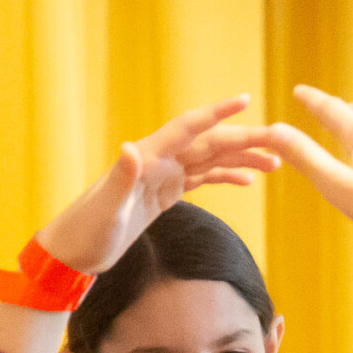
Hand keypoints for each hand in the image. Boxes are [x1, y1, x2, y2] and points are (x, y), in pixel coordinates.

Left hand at [35, 96, 279, 275]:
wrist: (72, 252)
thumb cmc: (85, 230)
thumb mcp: (104, 209)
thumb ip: (121, 178)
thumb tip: (131, 148)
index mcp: (147, 158)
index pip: (188, 128)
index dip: (216, 113)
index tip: (244, 100)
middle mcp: (157, 161)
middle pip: (208, 143)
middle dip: (244, 140)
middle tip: (280, 142)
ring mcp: (162, 177)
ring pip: (210, 160)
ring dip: (241, 159)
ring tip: (275, 162)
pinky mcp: (164, 195)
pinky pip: (201, 180)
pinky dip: (225, 177)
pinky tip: (247, 181)